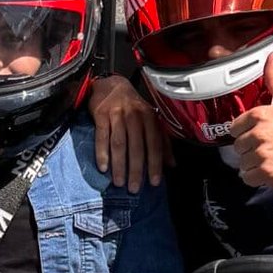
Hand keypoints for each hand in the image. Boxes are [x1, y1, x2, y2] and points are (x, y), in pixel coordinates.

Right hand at [88, 71, 164, 190]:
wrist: (111, 84)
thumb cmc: (133, 106)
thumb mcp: (151, 119)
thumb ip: (162, 141)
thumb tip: (171, 164)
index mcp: (150, 117)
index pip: (155, 144)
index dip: (155, 164)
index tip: (154, 182)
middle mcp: (135, 115)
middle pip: (136, 147)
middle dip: (136, 170)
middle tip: (134, 188)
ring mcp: (117, 114)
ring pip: (119, 144)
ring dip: (119, 165)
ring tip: (119, 182)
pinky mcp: (101, 115)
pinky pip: (102, 137)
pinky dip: (102, 153)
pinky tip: (103, 168)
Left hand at [225, 55, 272, 191]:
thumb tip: (269, 59)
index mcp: (261, 114)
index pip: (235, 127)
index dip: (246, 133)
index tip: (260, 135)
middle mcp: (259, 133)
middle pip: (238, 146)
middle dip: (251, 149)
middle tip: (270, 148)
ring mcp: (262, 154)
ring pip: (242, 162)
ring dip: (254, 164)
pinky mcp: (266, 173)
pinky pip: (247, 177)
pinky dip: (256, 178)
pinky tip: (271, 170)